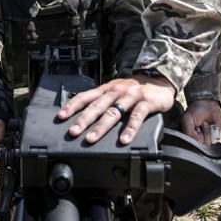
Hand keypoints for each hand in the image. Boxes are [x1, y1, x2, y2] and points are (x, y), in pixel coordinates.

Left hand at [57, 75, 177, 144]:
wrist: (159, 80)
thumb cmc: (134, 90)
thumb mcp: (115, 91)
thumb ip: (102, 102)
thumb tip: (82, 117)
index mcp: (106, 89)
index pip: (85, 96)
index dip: (72, 106)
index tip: (61, 117)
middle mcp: (116, 91)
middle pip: (97, 106)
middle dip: (83, 119)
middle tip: (73, 132)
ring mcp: (131, 95)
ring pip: (114, 112)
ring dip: (101, 126)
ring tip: (92, 138)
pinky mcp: (146, 101)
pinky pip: (137, 116)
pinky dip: (129, 128)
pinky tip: (124, 140)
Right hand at [180, 99, 220, 143]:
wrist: (208, 105)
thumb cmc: (195, 111)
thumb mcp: (187, 119)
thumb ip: (188, 132)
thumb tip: (196, 141)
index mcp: (186, 136)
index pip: (189, 144)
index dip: (193, 136)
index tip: (194, 127)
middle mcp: (195, 141)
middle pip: (199, 145)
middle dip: (200, 133)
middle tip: (199, 125)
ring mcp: (205, 140)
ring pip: (207, 143)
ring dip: (207, 131)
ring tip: (204, 124)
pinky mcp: (214, 139)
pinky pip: (214, 141)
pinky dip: (213, 133)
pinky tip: (211, 126)